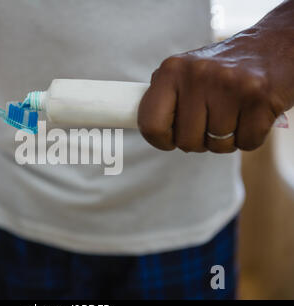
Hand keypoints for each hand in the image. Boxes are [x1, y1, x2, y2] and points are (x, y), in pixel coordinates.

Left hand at [138, 24, 293, 152]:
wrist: (275, 45)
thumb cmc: (224, 68)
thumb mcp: (186, 72)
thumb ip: (166, 97)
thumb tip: (145, 128)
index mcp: (172, 70)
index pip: (150, 124)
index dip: (160, 140)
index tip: (170, 139)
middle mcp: (197, 75)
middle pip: (186, 141)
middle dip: (200, 140)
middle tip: (212, 120)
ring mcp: (230, 86)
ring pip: (217, 145)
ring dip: (226, 138)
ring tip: (234, 113)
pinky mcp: (260, 99)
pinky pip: (246, 143)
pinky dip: (250, 137)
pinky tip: (252, 114)